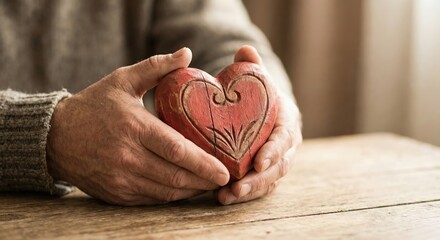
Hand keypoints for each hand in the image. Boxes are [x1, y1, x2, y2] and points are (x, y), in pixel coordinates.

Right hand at [47, 48, 229, 205]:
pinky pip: (151, 200)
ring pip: (165, 192)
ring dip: (191, 190)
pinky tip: (184, 188)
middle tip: (224, 179)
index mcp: (133, 127)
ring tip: (209, 184)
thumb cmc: (93, 105)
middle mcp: (127, 157)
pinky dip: (172, 196)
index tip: (224, 170)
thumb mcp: (122, 80)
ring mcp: (121, 179)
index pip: (176, 150)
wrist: (55, 137)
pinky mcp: (116, 193)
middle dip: (204, 181)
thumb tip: (186, 54)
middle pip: (175, 176)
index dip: (203, 163)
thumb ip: (156, 67)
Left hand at [216, 46, 302, 204]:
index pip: (285, 137)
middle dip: (259, 179)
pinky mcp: (264, 174)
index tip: (260, 161)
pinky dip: (242, 195)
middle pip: (278, 167)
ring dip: (248, 192)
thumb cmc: (258, 95)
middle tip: (237, 187)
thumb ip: (251, 67)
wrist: (262, 110)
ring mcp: (276, 162)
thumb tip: (244, 50)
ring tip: (225, 198)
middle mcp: (285, 146)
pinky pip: (257, 187)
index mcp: (287, 122)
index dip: (274, 150)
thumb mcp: (256, 79)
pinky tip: (221, 198)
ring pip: (267, 182)